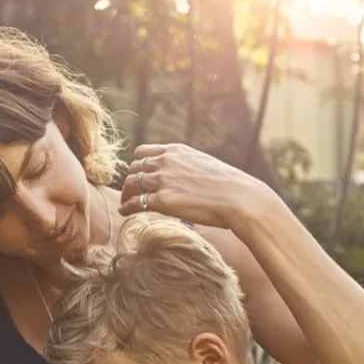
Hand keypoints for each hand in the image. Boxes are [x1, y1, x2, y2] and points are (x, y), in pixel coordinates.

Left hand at [120, 143, 282, 230]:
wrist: (239, 198)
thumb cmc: (229, 185)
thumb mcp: (205, 164)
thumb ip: (188, 166)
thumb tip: (185, 176)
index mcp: (177, 151)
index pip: (143, 152)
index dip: (136, 164)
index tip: (136, 174)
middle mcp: (166, 161)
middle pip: (134, 168)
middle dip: (130, 180)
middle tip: (129, 192)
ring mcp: (163, 180)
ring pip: (131, 184)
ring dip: (126, 194)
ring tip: (125, 203)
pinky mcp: (162, 200)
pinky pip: (135, 203)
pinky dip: (126, 207)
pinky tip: (124, 212)